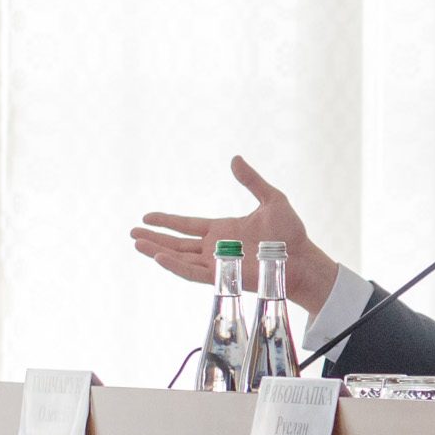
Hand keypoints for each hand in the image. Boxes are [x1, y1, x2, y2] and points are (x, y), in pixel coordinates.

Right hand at [131, 156, 339, 310]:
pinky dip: (175, 266)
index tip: (147, 216)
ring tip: (136, 243)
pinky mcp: (222, 276)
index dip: (167, 221)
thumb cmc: (290, 232)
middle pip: (177, 243)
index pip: (187, 225)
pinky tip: (159, 257)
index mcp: (224, 229)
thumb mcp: (271, 199)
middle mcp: (216, 247)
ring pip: (179, 258)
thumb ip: (251, 180)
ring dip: (158, 251)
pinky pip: (192, 272)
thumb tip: (235, 159)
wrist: (302, 257)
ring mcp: (218, 263)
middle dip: (154, 238)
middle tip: (131, 232)